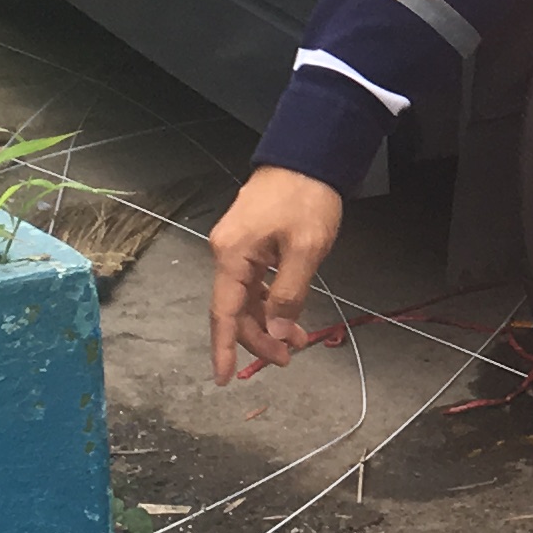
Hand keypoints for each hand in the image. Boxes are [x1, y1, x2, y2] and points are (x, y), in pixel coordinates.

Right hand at [209, 165, 346, 381]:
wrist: (308, 155)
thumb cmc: (306, 196)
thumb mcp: (305, 249)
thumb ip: (288, 293)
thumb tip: (275, 330)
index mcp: (232, 254)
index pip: (224, 313)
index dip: (225, 348)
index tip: (223, 378)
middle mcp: (226, 252)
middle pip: (235, 308)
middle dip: (258, 338)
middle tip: (287, 358)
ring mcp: (236, 245)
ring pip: (246, 297)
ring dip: (268, 320)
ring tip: (296, 340)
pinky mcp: (249, 240)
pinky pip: (253, 281)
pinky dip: (269, 300)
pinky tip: (287, 312)